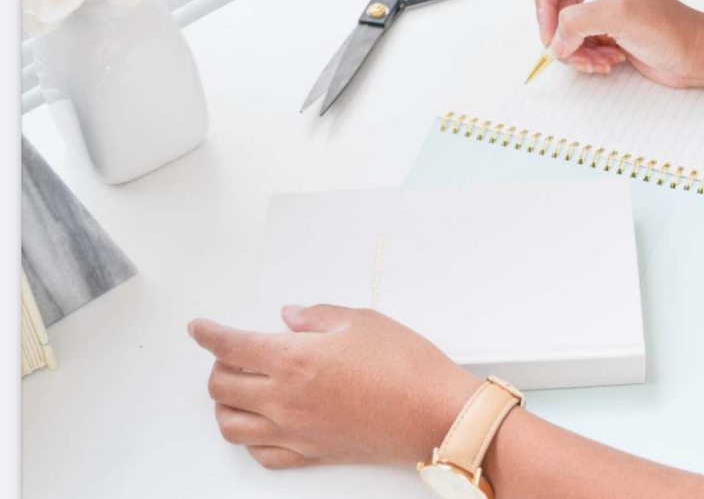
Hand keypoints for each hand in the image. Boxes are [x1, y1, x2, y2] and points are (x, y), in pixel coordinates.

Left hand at [188, 305, 479, 469]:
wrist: (435, 414)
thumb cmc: (406, 366)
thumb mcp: (362, 321)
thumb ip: (317, 317)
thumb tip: (290, 317)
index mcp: (292, 360)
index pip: (230, 346)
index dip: (208, 334)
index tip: (199, 328)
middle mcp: (284, 400)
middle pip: (222, 387)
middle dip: (217, 366)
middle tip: (230, 353)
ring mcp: (295, 432)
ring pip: (232, 426)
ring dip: (226, 404)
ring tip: (239, 388)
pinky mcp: (312, 453)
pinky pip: (262, 454)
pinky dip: (251, 439)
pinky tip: (261, 425)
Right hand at [533, 0, 703, 87]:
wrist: (696, 54)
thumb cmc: (670, 28)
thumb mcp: (620, 16)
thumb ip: (578, 21)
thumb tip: (555, 40)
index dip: (543, 8)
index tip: (553, 34)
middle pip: (553, 13)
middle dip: (562, 39)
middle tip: (577, 53)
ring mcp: (601, 15)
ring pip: (564, 36)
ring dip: (576, 54)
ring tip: (600, 60)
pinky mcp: (607, 36)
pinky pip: (579, 49)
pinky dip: (588, 60)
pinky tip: (610, 61)